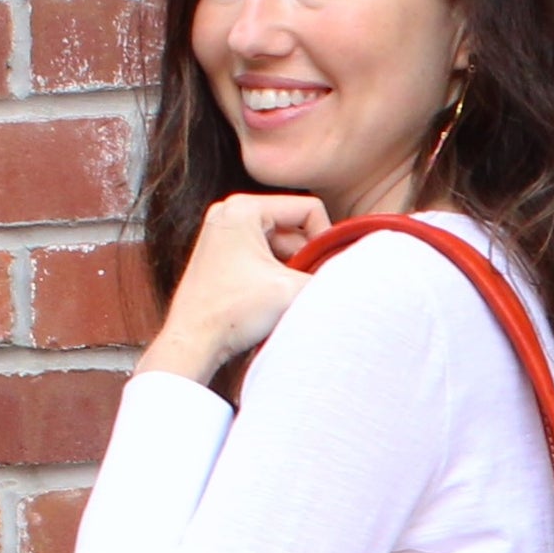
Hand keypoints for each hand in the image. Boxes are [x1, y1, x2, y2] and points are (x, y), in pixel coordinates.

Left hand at [139, 188, 328, 385]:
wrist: (192, 344)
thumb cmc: (230, 314)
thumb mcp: (293, 291)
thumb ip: (331, 277)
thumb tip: (361, 275)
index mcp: (243, 208)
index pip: (308, 209)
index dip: (325, 238)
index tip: (322, 269)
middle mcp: (229, 213)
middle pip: (293, 227)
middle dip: (305, 258)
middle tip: (302, 287)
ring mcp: (222, 233)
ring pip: (280, 244)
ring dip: (291, 270)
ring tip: (284, 297)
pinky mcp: (220, 254)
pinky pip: (263, 256)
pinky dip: (274, 276)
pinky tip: (270, 301)